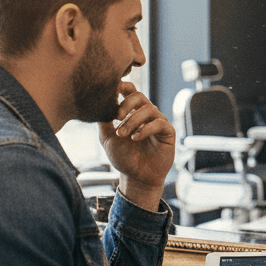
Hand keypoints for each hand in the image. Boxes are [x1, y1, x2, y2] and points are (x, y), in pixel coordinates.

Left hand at [98, 81, 175, 210]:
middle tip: (116, 117)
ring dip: (133, 120)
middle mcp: (146, 114)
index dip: (122, 88)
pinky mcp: (168, 132)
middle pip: (139, 96)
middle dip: (126, 104)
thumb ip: (103, 120)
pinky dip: (145, 129)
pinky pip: (159, 123)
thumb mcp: (107, 137)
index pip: (130, 91)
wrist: (136, 177)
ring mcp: (158, 122)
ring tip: (122, 134)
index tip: (111, 95)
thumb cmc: (123, 157)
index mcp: (132, 112)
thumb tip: (97, 103)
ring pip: (149, 109)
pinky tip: (135, 138)